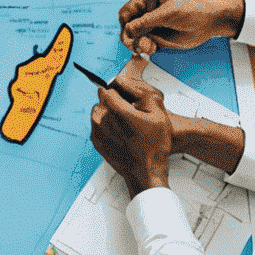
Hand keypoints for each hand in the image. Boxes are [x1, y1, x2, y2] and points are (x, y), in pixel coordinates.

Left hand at [89, 58, 173, 198]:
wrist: (146, 171)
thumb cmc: (154, 146)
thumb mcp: (159, 115)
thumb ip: (142, 94)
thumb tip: (124, 82)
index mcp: (117, 110)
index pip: (107, 90)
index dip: (117, 92)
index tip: (124, 98)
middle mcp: (103, 118)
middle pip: (102, 101)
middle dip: (112, 103)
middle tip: (128, 115)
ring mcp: (97, 130)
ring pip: (98, 112)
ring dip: (108, 114)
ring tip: (125, 126)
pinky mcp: (95, 140)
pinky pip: (97, 125)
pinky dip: (106, 126)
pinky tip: (120, 134)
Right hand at [119, 0, 245, 54]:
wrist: (215, 20)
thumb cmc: (197, 10)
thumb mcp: (170, 13)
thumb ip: (147, 22)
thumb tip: (128, 30)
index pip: (129, 8)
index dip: (126, 22)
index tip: (128, 35)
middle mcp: (151, 8)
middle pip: (130, 22)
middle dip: (132, 35)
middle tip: (135, 46)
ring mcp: (156, 21)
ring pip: (138, 34)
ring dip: (140, 42)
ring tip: (150, 47)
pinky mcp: (161, 33)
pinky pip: (147, 41)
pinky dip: (147, 46)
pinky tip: (153, 48)